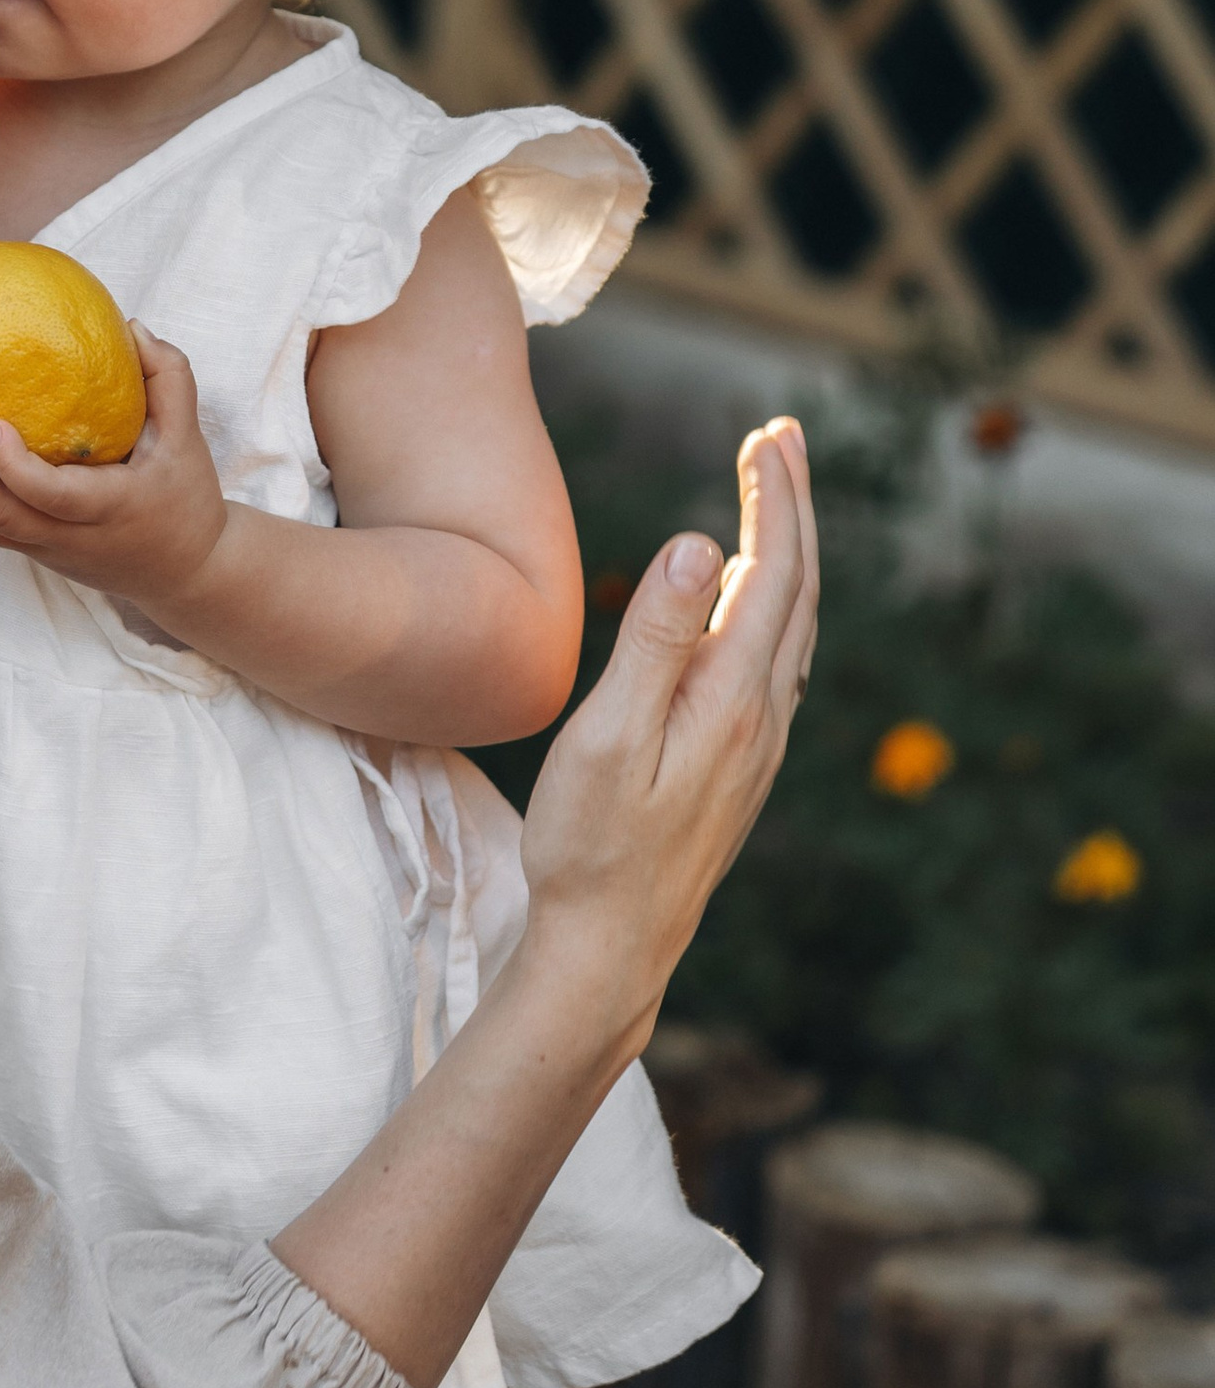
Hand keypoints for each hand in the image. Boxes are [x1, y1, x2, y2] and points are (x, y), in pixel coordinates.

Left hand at [0, 326, 226, 618]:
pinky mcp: (33, 550)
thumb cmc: (187, 498)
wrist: (186, 573)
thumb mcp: (188, 439)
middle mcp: (69, 537)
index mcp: (108, 510)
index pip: (51, 497)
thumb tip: (131, 326)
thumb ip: (169, 379)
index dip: (15, 468)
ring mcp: (46, 549)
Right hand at [270, 415, 817, 1387]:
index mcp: (735, 699)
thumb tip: (697, 545)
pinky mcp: (737, 769)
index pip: (772, 573)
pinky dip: (776, 605)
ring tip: (775, 497)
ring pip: (793, 627)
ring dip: (789, 552)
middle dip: (792, 508)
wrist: (609, 953)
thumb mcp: (606, 738)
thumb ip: (654, 641)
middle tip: (781, 437)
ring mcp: (755, 747)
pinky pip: (777, 663)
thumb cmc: (590, 848)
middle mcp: (763, 718)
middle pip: (796, 590)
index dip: (774, 499)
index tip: (768, 434)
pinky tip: (755, 606)